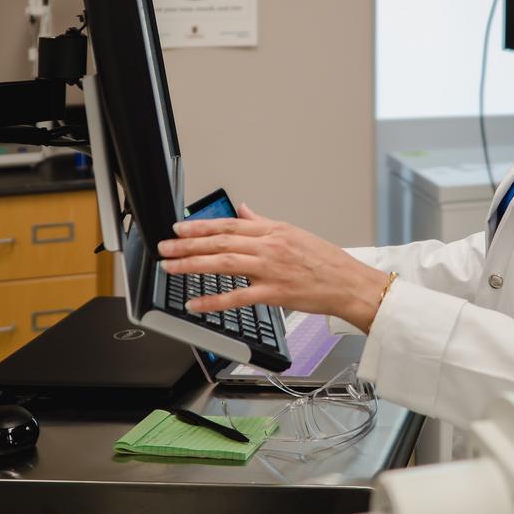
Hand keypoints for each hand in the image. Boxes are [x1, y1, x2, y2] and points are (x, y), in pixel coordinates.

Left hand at [157, 203, 389, 331]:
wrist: (348, 283)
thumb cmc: (325, 261)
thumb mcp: (293, 233)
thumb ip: (263, 223)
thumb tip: (244, 210)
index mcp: (273, 230)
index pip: (229, 224)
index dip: (201, 225)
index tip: (179, 227)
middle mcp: (269, 246)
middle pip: (221, 242)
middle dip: (188, 243)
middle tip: (165, 246)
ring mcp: (271, 269)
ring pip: (224, 263)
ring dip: (193, 265)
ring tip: (171, 267)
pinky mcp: (274, 293)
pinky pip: (238, 296)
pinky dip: (214, 301)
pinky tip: (195, 303)